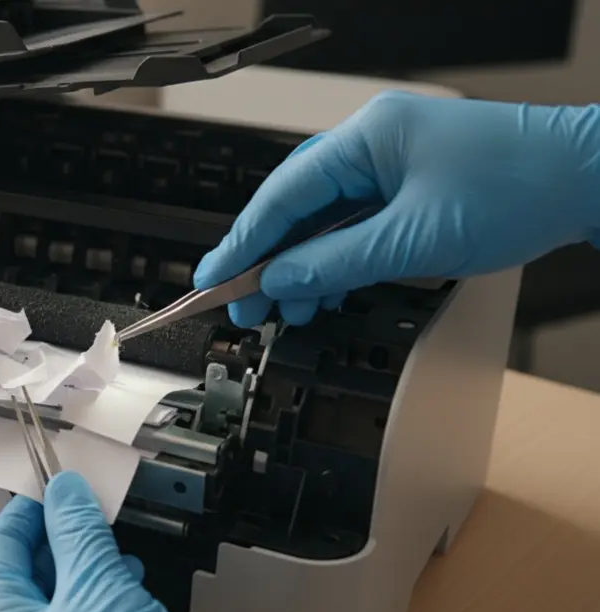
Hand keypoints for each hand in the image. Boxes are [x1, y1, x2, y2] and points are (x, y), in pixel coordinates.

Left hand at [0, 472, 262, 611]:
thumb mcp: (104, 592)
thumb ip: (78, 534)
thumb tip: (64, 494)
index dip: (29, 512)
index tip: (56, 487)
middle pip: (18, 583)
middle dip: (60, 546)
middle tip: (93, 518)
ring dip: (80, 580)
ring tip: (119, 561)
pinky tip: (125, 605)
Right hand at [195, 90, 599, 326]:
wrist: (590, 180)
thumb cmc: (520, 187)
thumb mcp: (412, 238)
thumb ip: (334, 263)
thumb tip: (279, 282)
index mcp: (365, 138)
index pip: (282, 194)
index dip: (242, 242)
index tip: (212, 280)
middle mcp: (374, 144)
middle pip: (297, 207)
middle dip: (267, 260)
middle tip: (241, 306)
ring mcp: (394, 165)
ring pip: (325, 221)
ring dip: (302, 267)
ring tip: (286, 312)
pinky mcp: (413, 187)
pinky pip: (356, 225)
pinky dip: (336, 260)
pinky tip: (324, 291)